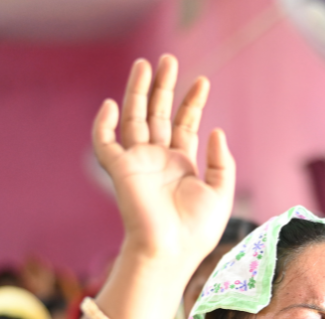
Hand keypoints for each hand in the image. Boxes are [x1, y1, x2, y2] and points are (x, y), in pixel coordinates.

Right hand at [93, 55, 234, 269]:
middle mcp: (159, 160)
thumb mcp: (220, 193)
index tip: (203, 81)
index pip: (184, 125)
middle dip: (163, 88)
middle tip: (168, 60)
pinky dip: (104, 124)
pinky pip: (105, 143)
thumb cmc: (198, 231)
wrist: (173, 251)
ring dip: (138, 92)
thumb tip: (215, 130)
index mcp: (181, 165)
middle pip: (158, 115)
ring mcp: (139, 163)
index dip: (192, 103)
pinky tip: (113, 105)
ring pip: (134, 119)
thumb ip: (221, 162)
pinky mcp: (121, 170)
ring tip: (146, 65)